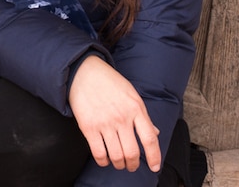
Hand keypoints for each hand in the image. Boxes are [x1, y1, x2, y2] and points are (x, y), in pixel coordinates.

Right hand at [68, 55, 160, 172]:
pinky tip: (104, 160)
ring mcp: (104, 123)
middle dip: (133, 165)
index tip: (154, 167)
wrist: (83, 72)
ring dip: (119, 164)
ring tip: (119, 163)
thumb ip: (143, 115)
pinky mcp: (88, 127)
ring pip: (116, 156)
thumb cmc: (109, 82)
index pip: (150, 138)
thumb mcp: (132, 94)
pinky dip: (103, 162)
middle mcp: (121, 117)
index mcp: (136, 108)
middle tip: (131, 166)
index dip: (154, 157)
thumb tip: (155, 133)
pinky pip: (98, 153)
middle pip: (132, 152)